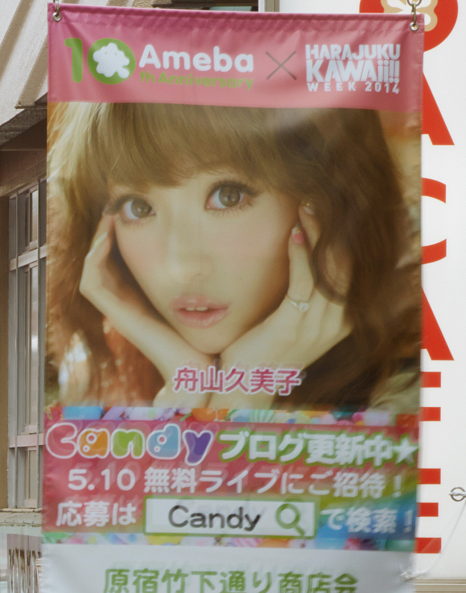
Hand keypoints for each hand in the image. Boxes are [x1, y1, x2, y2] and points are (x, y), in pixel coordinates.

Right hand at [79, 211, 212, 394]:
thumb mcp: (214, 296)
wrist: (203, 370)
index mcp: (144, 298)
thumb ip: (215, 275)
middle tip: (118, 201)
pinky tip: (109, 233)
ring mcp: (118, 310)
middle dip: (107, 230)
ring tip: (111, 211)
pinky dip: (94, 257)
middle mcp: (127, 303)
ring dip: (97, 238)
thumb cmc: (213, 337)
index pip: (122, 261)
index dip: (123, 233)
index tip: (138, 205)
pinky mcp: (116, 315)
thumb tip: (234, 244)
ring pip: (92, 268)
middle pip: (103, 262)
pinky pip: (92, 282)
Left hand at [209, 209, 349, 404]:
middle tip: (319, 198)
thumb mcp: (294, 322)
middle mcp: (336, 321)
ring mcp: (317, 326)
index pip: (355, 269)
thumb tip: (302, 266)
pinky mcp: (293, 326)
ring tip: (306, 205)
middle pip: (346, 263)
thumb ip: (306, 297)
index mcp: (341, 320)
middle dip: (334, 228)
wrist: (243, 387)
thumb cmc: (263, 351)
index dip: (348, 238)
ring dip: (317, 233)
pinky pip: (303, 282)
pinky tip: (293, 232)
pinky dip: (301, 253)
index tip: (336, 210)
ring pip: (327, 267)